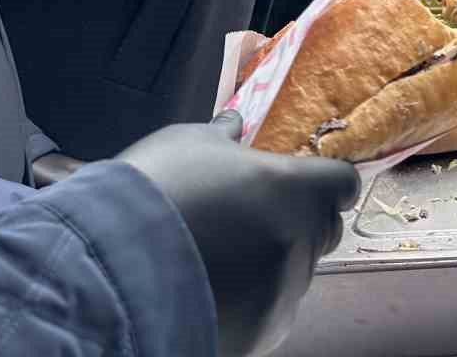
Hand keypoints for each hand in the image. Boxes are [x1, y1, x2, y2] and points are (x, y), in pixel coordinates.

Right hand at [117, 111, 359, 356]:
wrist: (114, 269)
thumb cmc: (157, 192)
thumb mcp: (189, 144)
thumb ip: (223, 137)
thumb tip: (233, 125)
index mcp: (296, 187)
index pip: (342, 184)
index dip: (327, 182)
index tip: (306, 182)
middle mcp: (302, 241)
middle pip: (323, 228)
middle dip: (301, 220)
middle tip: (256, 217)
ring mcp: (284, 291)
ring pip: (296, 271)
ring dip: (274, 260)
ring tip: (225, 256)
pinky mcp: (263, 333)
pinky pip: (272, 310)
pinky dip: (254, 300)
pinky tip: (216, 289)